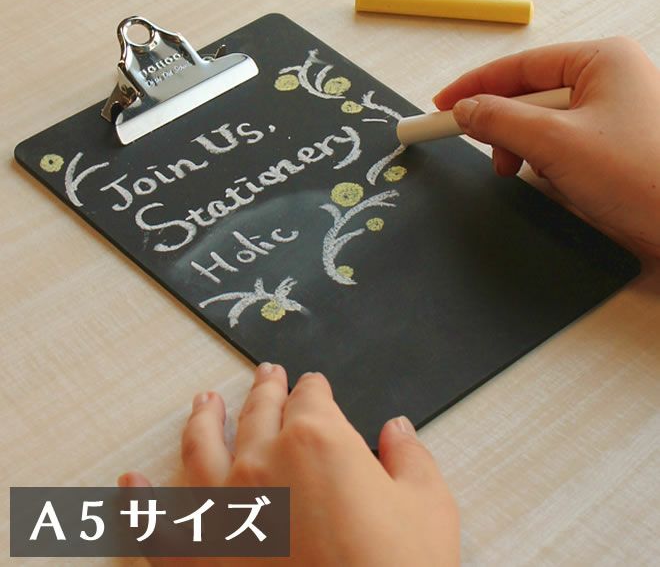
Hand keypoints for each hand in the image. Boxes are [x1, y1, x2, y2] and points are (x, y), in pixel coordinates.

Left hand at [119, 364, 458, 565]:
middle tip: (265, 376)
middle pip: (260, 410)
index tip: (315, 386)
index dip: (316, 388)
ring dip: (203, 419)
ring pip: (202, 445)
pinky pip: (154, 524)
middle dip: (265, 389)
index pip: (312, 396)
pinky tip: (129, 485)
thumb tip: (398, 430)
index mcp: (318, 440)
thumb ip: (410, 458)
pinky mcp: (196, 554)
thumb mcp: (427, 508)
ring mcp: (222, 506)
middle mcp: (263, 461)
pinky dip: (138, 502)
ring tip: (203, 402)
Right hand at [434, 36, 659, 257]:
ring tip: (528, 171)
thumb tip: (465, 110)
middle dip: (505, 126)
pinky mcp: (610, 144)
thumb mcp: (556, 142)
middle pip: (529, 94)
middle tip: (484, 150)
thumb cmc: (640, 176)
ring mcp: (610, 112)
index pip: (520, 65)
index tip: (442, 105)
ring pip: (541, 123)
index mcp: (601, 61)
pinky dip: (544, 161)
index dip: (476, 86)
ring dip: (524, 148)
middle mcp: (607, 80)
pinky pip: (559, 143)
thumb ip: (501, 120)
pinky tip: (552, 178)